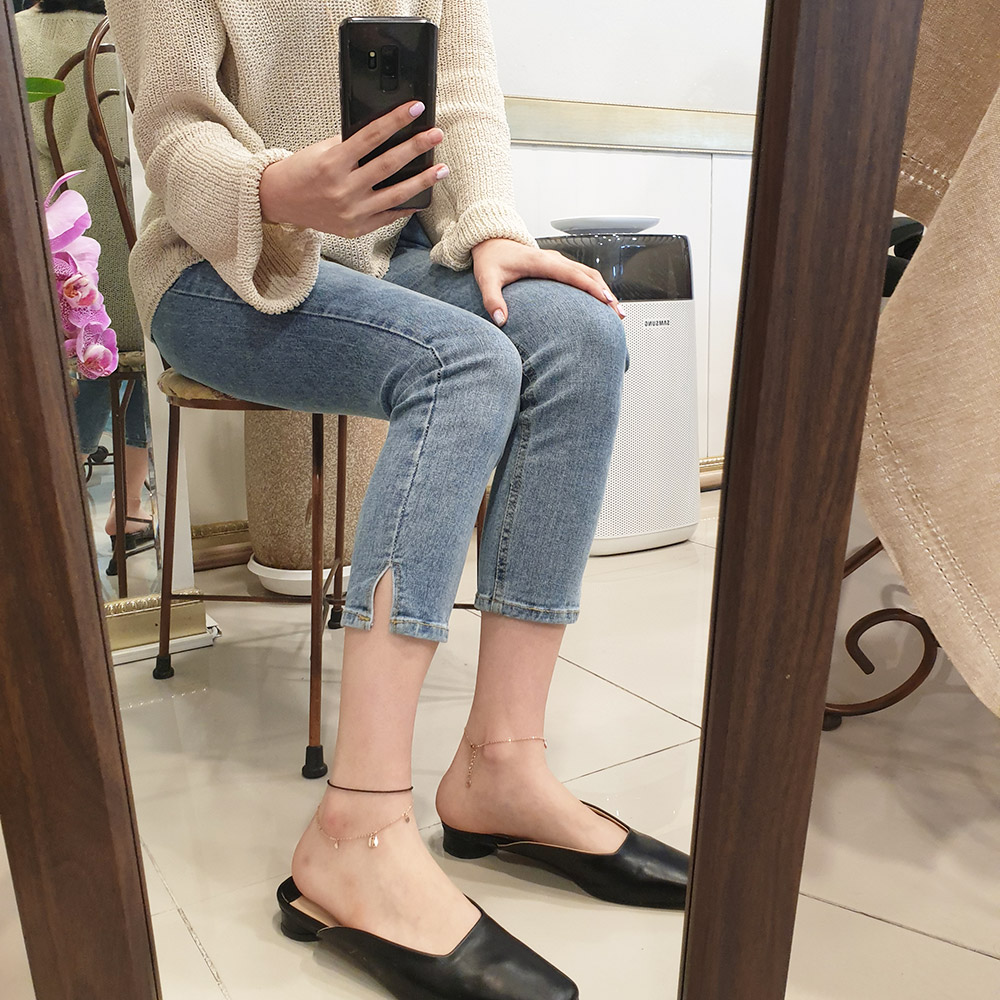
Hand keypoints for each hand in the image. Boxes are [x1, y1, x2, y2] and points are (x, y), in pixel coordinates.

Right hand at [259, 101, 447, 237]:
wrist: (280, 201)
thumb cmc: (302, 171)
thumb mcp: (322, 151)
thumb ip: (351, 146)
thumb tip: (386, 136)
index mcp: (333, 164)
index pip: (371, 137)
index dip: (396, 121)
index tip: (415, 109)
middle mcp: (343, 190)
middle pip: (389, 165)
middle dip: (416, 148)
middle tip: (436, 135)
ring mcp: (351, 212)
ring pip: (395, 194)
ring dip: (422, 181)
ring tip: (441, 169)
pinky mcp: (356, 229)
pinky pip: (388, 216)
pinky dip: (406, 205)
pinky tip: (421, 196)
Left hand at [471, 239, 624, 326]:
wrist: (490, 242)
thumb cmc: (491, 259)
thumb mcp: (486, 279)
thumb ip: (492, 299)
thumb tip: (500, 320)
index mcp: (541, 262)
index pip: (573, 274)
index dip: (591, 287)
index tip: (606, 301)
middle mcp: (554, 260)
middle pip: (588, 275)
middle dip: (606, 293)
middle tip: (618, 313)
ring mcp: (558, 262)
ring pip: (589, 274)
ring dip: (604, 290)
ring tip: (616, 311)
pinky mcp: (557, 266)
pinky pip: (582, 275)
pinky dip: (595, 287)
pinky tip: (601, 302)